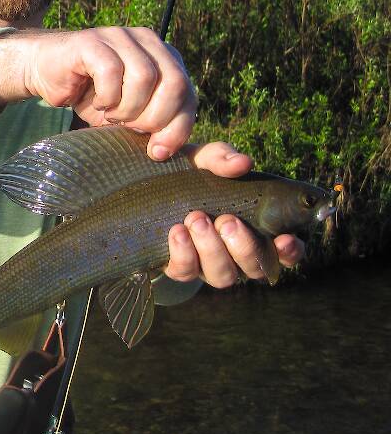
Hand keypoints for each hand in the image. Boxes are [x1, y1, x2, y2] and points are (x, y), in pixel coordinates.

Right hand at [0, 27, 196, 157]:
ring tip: (113, 116)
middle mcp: (148, 41)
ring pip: (145, 77)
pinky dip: (107, 97)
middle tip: (132, 130)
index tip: (158, 152)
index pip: (189, 94)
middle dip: (156, 119)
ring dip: (129, 108)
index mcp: (165, 58)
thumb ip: (156, 129)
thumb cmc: (94, 97)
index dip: (178, 128)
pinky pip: (111, 72)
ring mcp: (120, 37)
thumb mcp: (130, 118)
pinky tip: (98, 103)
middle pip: (175, 83)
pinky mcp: (92, 41)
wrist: (47, 73)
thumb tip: (170, 151)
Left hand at [163, 141, 305, 287]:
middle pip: (253, 268)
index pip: (285, 252)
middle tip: (226, 220)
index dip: (290, 252)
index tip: (284, 238)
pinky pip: (185, 273)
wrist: (142, 186)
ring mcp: (207, 265)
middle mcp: (235, 254)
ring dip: (212, 249)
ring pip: (222, 276)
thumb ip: (222, 157)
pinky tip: (176, 231)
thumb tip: (243, 163)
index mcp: (254, 229)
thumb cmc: (187, 173)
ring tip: (196, 219)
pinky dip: (183, 254)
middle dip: (243, 246)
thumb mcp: (203, 159)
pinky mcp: (179, 269)